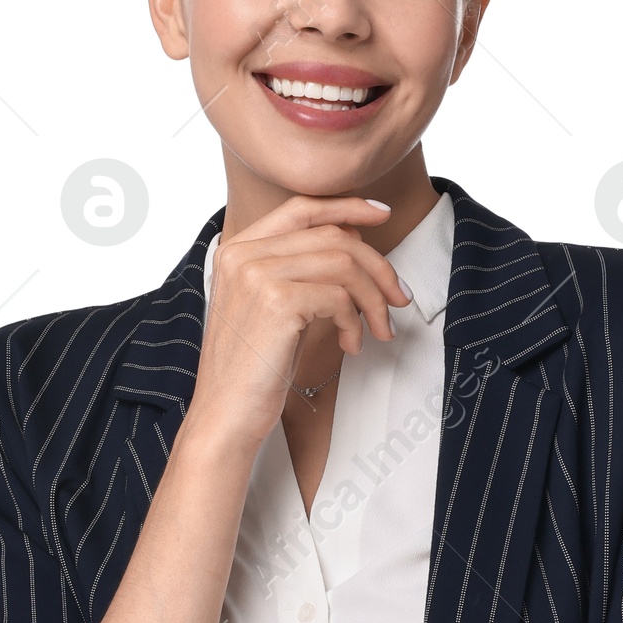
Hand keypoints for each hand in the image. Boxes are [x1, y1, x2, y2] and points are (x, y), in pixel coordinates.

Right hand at [190, 193, 410, 450]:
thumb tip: (353, 237)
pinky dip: (356, 321)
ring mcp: (257, 275)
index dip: (347, 206)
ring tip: (378, 329)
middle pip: (332, 236)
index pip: (301, 208)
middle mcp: (243, 254)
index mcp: (237, 249)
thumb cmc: (251, 369)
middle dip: (377, 266)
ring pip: (343, 263)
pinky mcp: (276, 302)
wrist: (225, 416)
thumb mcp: (271, 306)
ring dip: (373, 299)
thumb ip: (299, 268)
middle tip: (397, 297)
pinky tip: (350, 345)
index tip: (382, 214)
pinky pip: (340, 297)